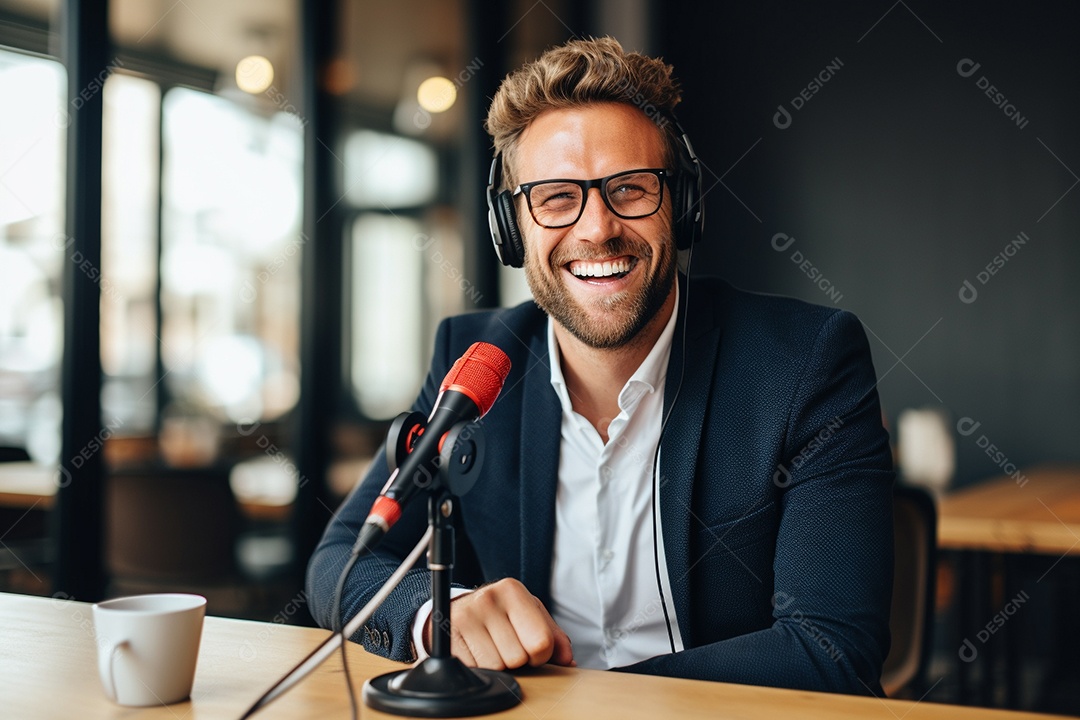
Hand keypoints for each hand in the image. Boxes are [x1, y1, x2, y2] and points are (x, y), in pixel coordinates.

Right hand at [424, 578, 574, 669]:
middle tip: (505, 646)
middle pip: (518, 658)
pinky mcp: (448, 636)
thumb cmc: (501, 615)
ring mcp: (466, 617)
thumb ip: (554, 637)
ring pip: (497, 667)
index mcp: (513, 591)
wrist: (460, 610)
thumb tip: (569, 660)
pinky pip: (474, 670)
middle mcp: (488, 599)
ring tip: (490, 648)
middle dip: (516, 660)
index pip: (541, 642)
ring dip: (497, 666)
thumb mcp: (530, 617)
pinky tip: (476, 653)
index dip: (540, 655)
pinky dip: (478, 669)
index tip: (528, 647)